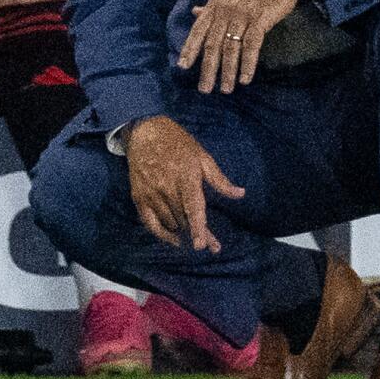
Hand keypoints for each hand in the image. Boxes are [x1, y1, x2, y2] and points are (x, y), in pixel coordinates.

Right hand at [125, 116, 244, 252]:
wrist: (145, 133)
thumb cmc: (178, 144)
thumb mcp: (202, 156)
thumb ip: (219, 179)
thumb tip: (240, 194)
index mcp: (185, 176)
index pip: (192, 207)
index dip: (198, 227)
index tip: (202, 245)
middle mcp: (167, 188)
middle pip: (183, 220)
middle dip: (198, 234)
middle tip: (212, 245)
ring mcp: (151, 194)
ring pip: (170, 223)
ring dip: (183, 233)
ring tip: (195, 238)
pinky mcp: (139, 198)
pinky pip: (150, 224)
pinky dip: (162, 235)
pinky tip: (174, 239)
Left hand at [176, 0, 301, 93]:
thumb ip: (212, 6)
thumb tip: (195, 12)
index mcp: (215, 5)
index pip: (198, 30)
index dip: (190, 49)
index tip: (183, 67)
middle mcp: (225, 11)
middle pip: (213, 44)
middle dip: (208, 69)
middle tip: (204, 89)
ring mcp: (243, 15)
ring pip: (231, 48)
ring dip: (227, 72)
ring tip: (226, 89)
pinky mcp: (261, 18)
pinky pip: (251, 45)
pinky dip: (247, 64)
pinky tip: (245, 79)